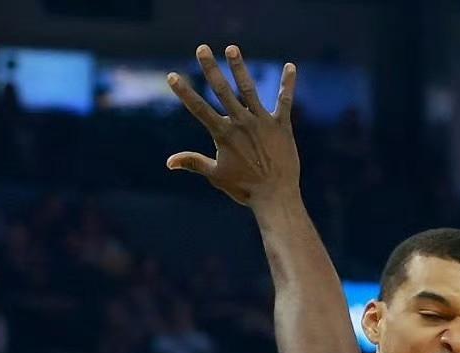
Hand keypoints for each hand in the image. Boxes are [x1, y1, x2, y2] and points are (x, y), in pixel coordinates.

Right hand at [166, 46, 298, 207]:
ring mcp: (262, 122)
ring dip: (239, 68)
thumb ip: (193, 162)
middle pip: (222, 91)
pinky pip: (285, 101)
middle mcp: (241, 123)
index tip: (172, 76)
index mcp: (224, 135)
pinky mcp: (281, 126)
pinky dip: (288, 84)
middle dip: (211, 68)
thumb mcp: (216, 175)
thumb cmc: (244, 188)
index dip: (185, 93)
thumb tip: (169, 162)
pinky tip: (291, 66)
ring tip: (232, 48)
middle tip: (202, 48)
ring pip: (249, 89)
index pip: (199, 109)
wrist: (275, 197)